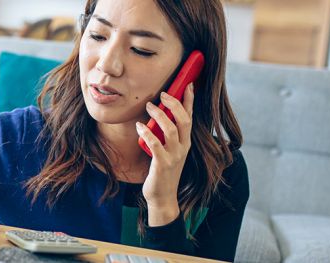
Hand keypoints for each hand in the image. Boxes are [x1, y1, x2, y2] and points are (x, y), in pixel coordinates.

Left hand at [135, 83, 194, 225]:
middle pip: (184, 120)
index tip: (188, 84)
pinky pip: (156, 145)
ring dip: (159, 115)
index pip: (190, 117)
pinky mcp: (162, 164)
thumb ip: (166, 135)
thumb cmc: (162, 171)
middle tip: (163, 93)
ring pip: (171, 130)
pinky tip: (139, 126)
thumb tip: (157, 114)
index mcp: (185, 142)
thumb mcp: (168, 150)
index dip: (190, 100)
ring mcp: (174, 156)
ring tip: (148, 107)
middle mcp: (183, 147)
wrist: (162, 196)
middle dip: (174, 104)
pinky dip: (147, 133)